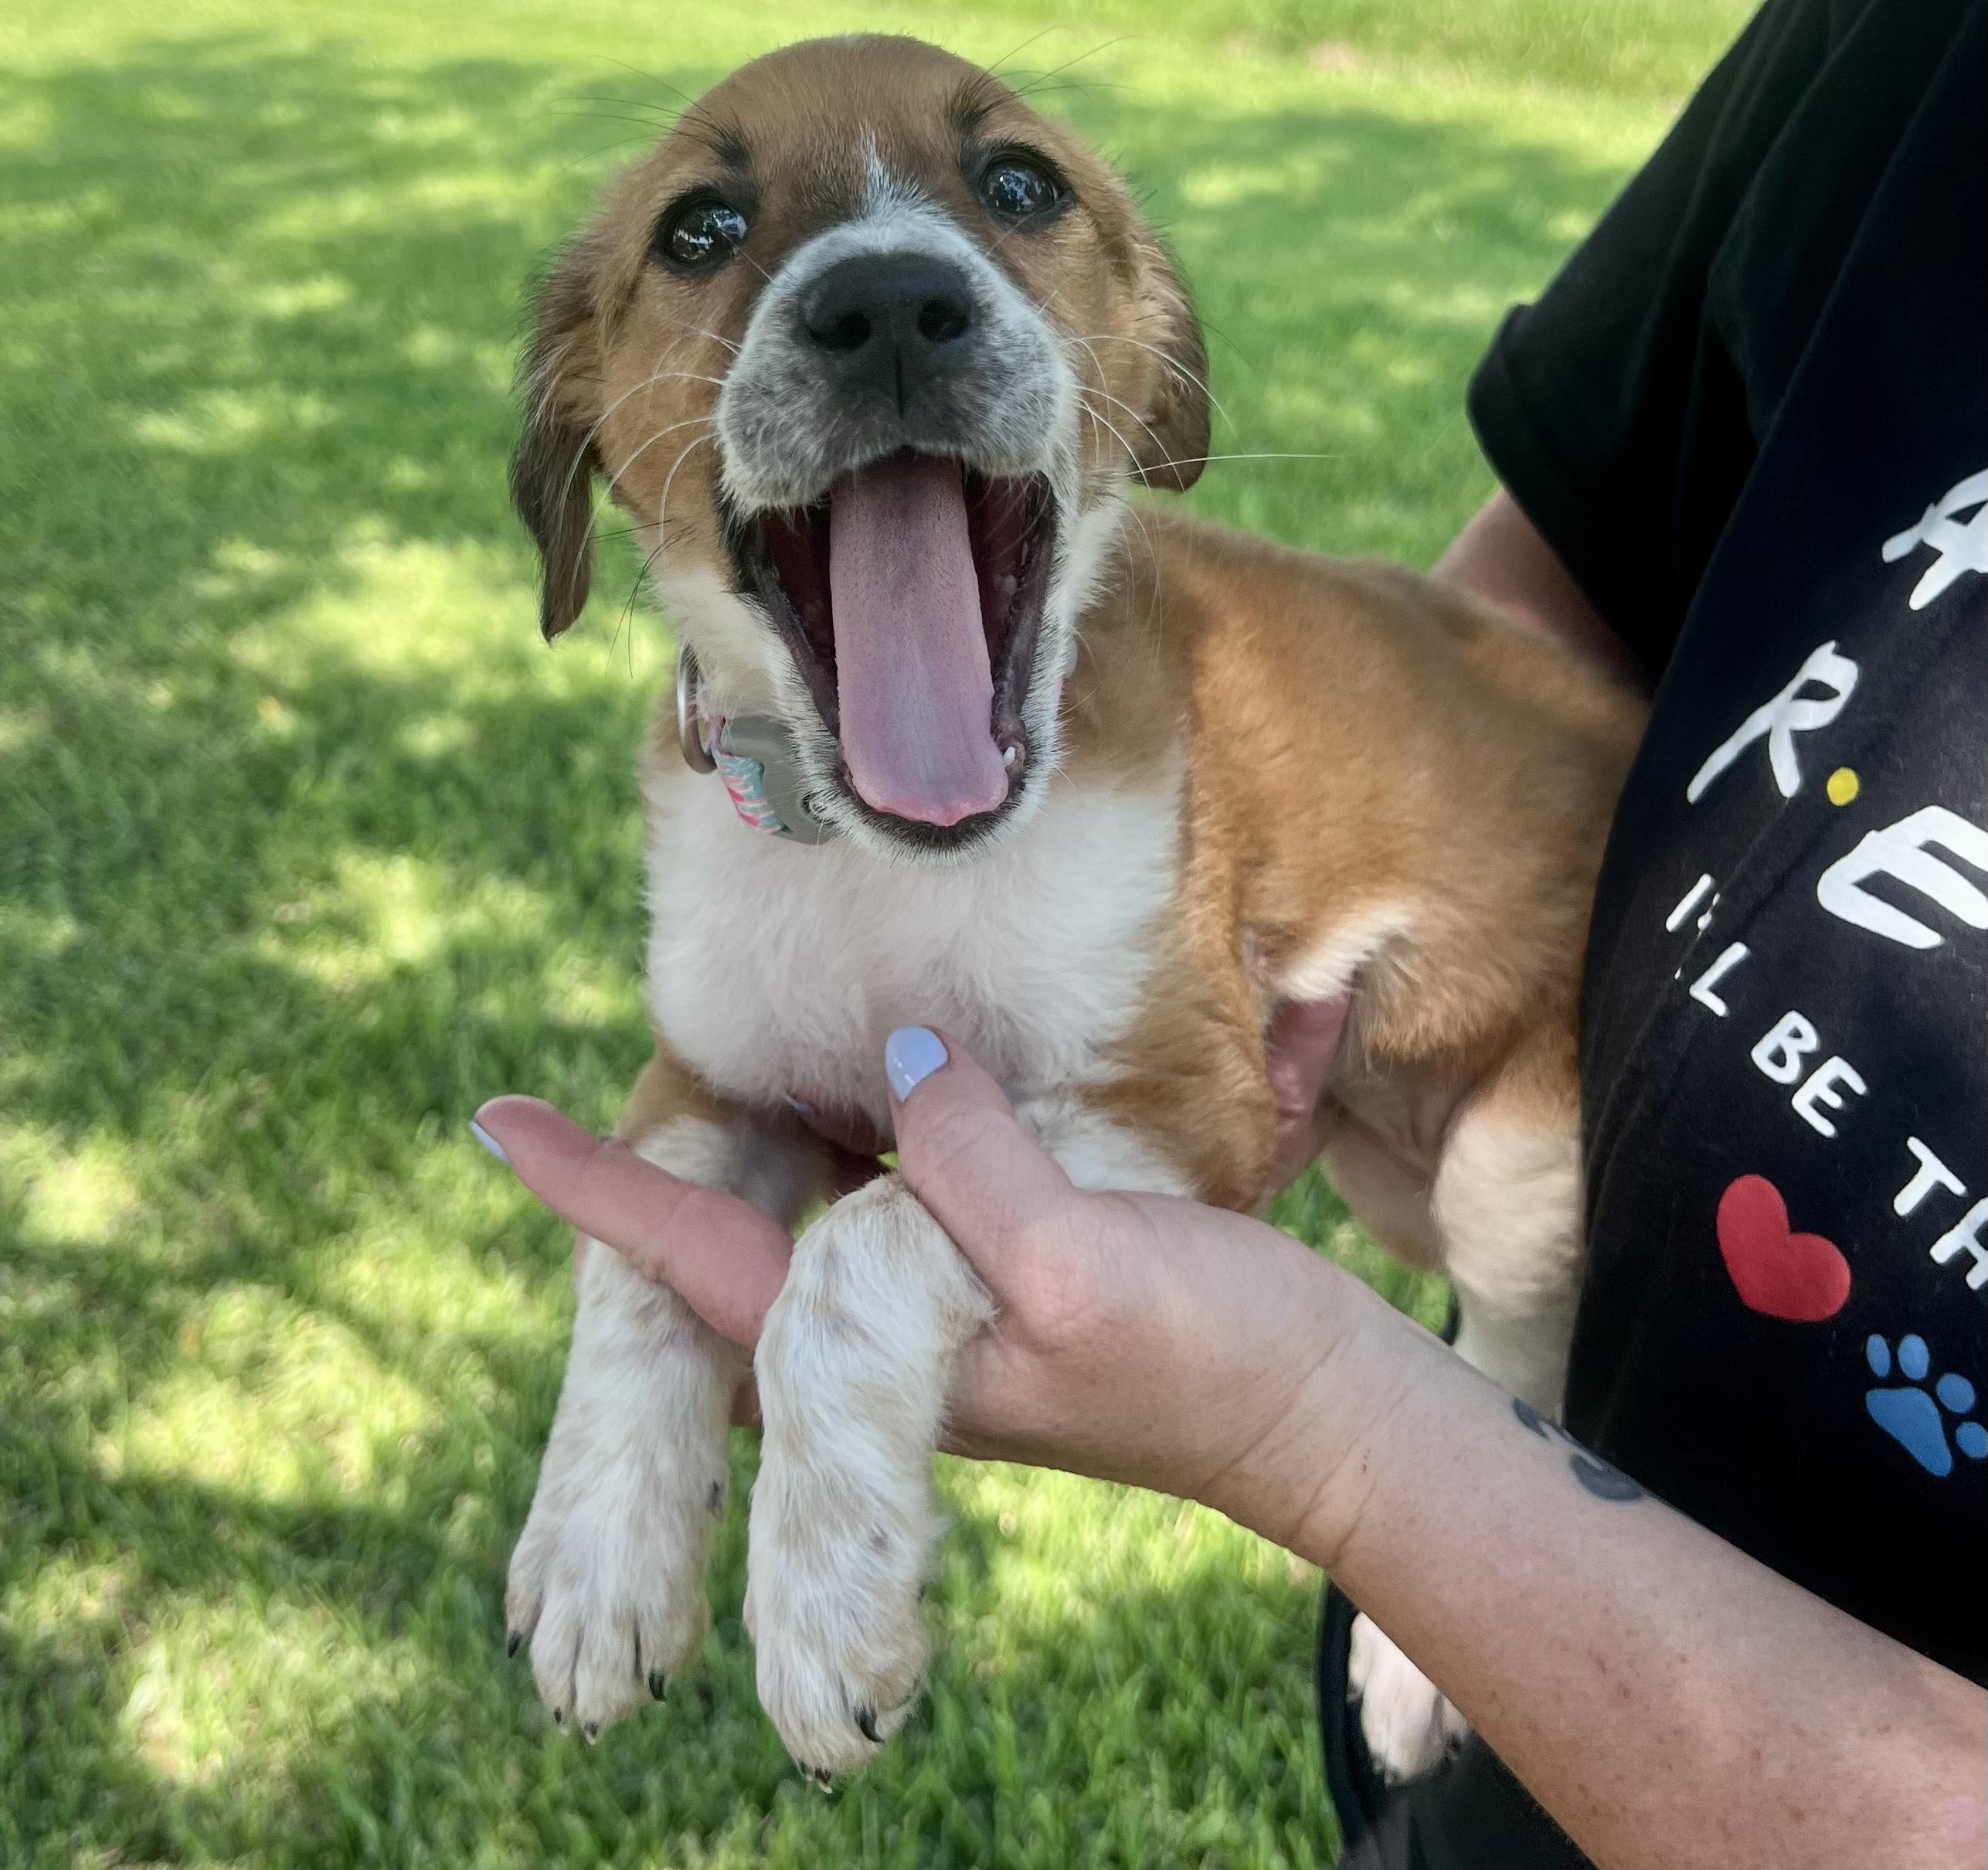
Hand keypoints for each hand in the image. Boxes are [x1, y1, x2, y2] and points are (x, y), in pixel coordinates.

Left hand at [472, 1031, 1388, 1553]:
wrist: (1328, 1418)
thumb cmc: (1212, 1362)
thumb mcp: (1084, 1264)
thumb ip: (971, 1167)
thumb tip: (897, 1064)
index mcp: (888, 1344)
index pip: (703, 1262)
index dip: (599, 1193)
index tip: (498, 1123)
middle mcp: (902, 1328)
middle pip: (749, 1241)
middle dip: (671, 1166)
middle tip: (586, 1086)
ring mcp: (962, 1300)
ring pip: (833, 1203)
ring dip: (778, 1130)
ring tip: (733, 1048)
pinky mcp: (1028, 1266)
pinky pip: (931, 1181)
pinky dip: (903, 1120)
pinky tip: (907, 1069)